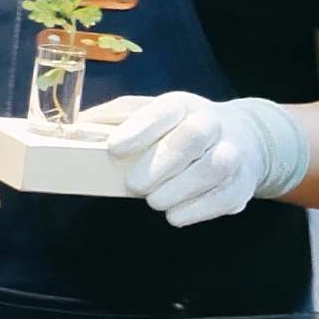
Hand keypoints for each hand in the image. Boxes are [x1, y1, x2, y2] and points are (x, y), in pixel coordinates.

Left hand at [92, 92, 309, 226]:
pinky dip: (195, 210)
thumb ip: (114, 118)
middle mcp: (212, 124)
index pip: (163, 111)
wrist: (246, 140)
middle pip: (190, 139)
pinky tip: (175, 213)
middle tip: (134, 185)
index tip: (114, 149)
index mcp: (183, 105)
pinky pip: (221, 198)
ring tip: (155, 200)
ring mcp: (233, 154)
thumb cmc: (181, 128)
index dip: (138, 129)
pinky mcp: (241, 185)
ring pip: (211, 169)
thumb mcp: (152, 113)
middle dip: (158, 165)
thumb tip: (72, 126)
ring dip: (177, 190)